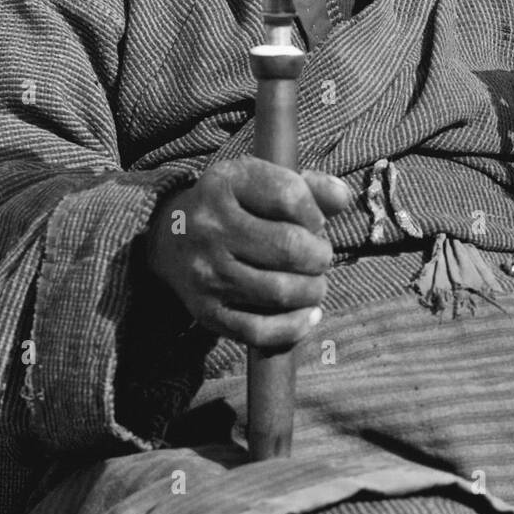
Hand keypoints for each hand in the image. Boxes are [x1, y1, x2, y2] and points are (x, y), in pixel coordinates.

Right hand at [143, 158, 350, 350]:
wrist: (170, 238)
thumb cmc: (235, 206)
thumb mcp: (262, 182)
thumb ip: (309, 187)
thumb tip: (342, 199)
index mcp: (226, 184)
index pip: (289, 196)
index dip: (316, 212)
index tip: (316, 222)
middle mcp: (211, 226)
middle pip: (288, 247)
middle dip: (320, 256)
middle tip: (319, 257)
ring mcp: (206, 272)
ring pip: (279, 291)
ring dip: (313, 291)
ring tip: (314, 284)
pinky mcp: (206, 311)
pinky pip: (258, 331)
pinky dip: (294, 327)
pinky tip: (309, 315)